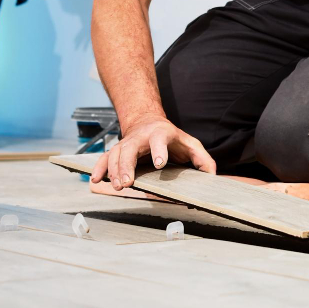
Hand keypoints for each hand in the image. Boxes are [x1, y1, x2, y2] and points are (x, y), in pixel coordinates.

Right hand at [89, 114, 215, 189]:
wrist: (148, 122)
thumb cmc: (171, 138)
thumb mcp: (190, 144)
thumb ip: (202, 159)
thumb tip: (212, 176)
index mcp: (161, 134)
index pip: (159, 140)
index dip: (159, 151)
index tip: (159, 163)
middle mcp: (141, 137)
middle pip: (130, 148)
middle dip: (127, 165)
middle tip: (127, 182)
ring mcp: (127, 143)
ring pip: (115, 154)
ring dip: (114, 170)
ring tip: (116, 186)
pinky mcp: (117, 151)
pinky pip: (105, 158)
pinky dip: (99, 168)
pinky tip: (96, 180)